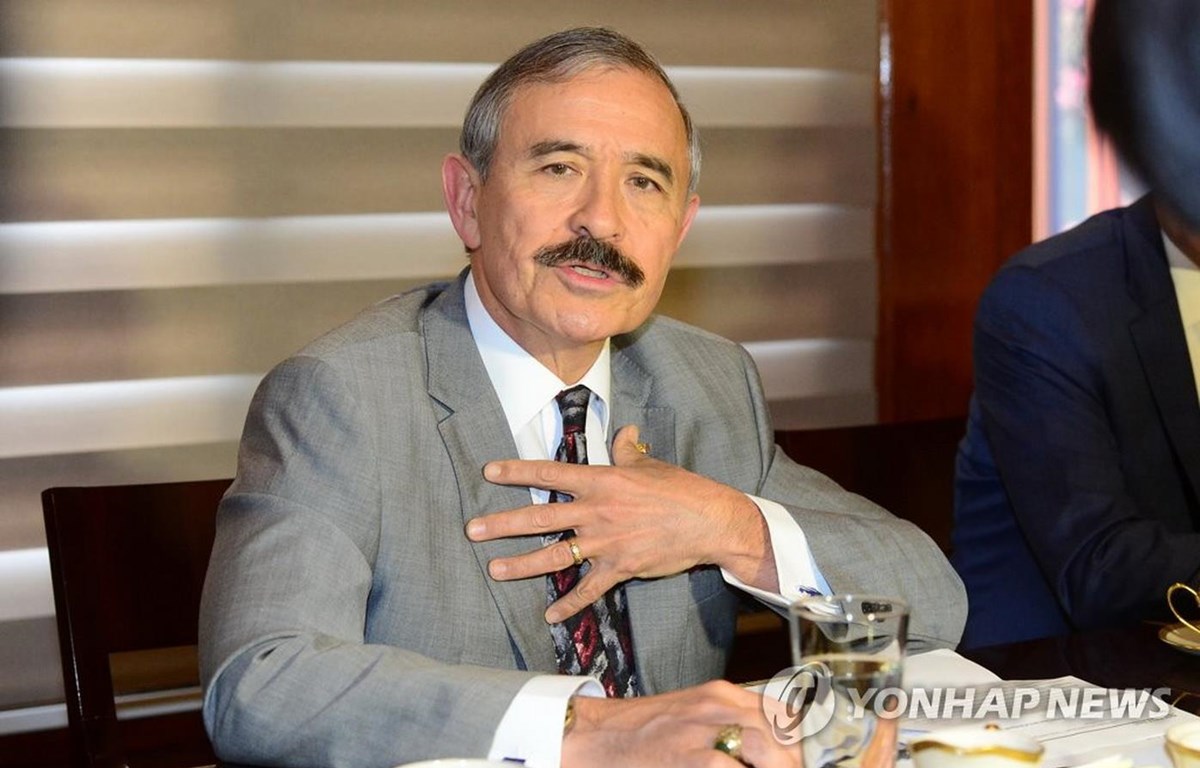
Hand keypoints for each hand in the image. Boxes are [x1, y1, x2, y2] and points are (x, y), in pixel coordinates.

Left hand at [466, 425, 778, 621]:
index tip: (489, 472)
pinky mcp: (620, 567)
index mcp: (601, 480)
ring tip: (494, 569)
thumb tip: (624, 432)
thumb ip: (629, 450)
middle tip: (473, 530)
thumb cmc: (681, 489)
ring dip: (522, 564)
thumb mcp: (651, 464)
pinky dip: (569, 604)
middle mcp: (597, 511)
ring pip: (555, 555)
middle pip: (540, 516)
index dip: (517, 471)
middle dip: (503, 524)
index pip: (550, 473)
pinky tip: (549, 615)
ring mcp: (606, 541)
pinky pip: (589, 589)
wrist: (709, 521)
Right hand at [563, 680, 800, 766]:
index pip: (782, 711)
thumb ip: (727, 725)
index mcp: (721, 694)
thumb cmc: (642, 733)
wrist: (593, 736)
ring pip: (769, 750)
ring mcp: (705, 732)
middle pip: (783, 732)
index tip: (806, 760)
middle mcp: (718, 706)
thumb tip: (767, 751)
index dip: (802, 741)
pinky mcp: (693, 759)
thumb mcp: (691, 716)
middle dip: (796, 761)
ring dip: (780, 767)